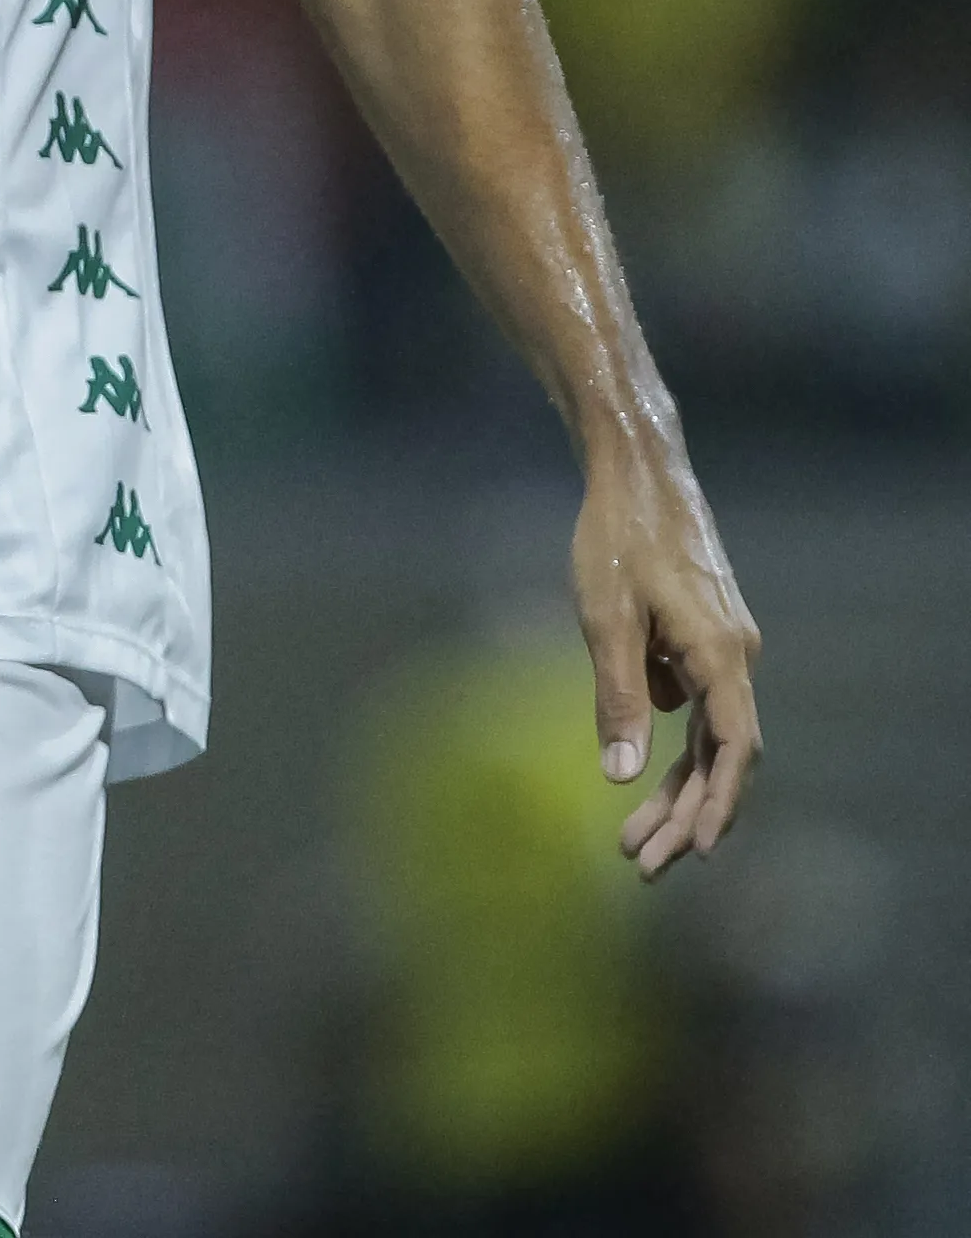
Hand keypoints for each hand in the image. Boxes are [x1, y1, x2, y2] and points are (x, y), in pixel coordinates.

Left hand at [575, 444, 761, 878]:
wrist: (638, 474)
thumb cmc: (618, 539)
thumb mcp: (605, 619)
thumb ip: (615, 696)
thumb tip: (618, 776)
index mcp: (722, 655)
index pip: (733, 749)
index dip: (717, 804)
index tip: (695, 853)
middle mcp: (735, 658)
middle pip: (722, 756)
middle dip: (685, 815)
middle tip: (641, 866)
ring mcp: (722, 650)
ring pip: (707, 738)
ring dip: (675, 788)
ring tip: (630, 837)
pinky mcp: (702, 640)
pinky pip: (695, 708)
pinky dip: (669, 745)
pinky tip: (630, 754)